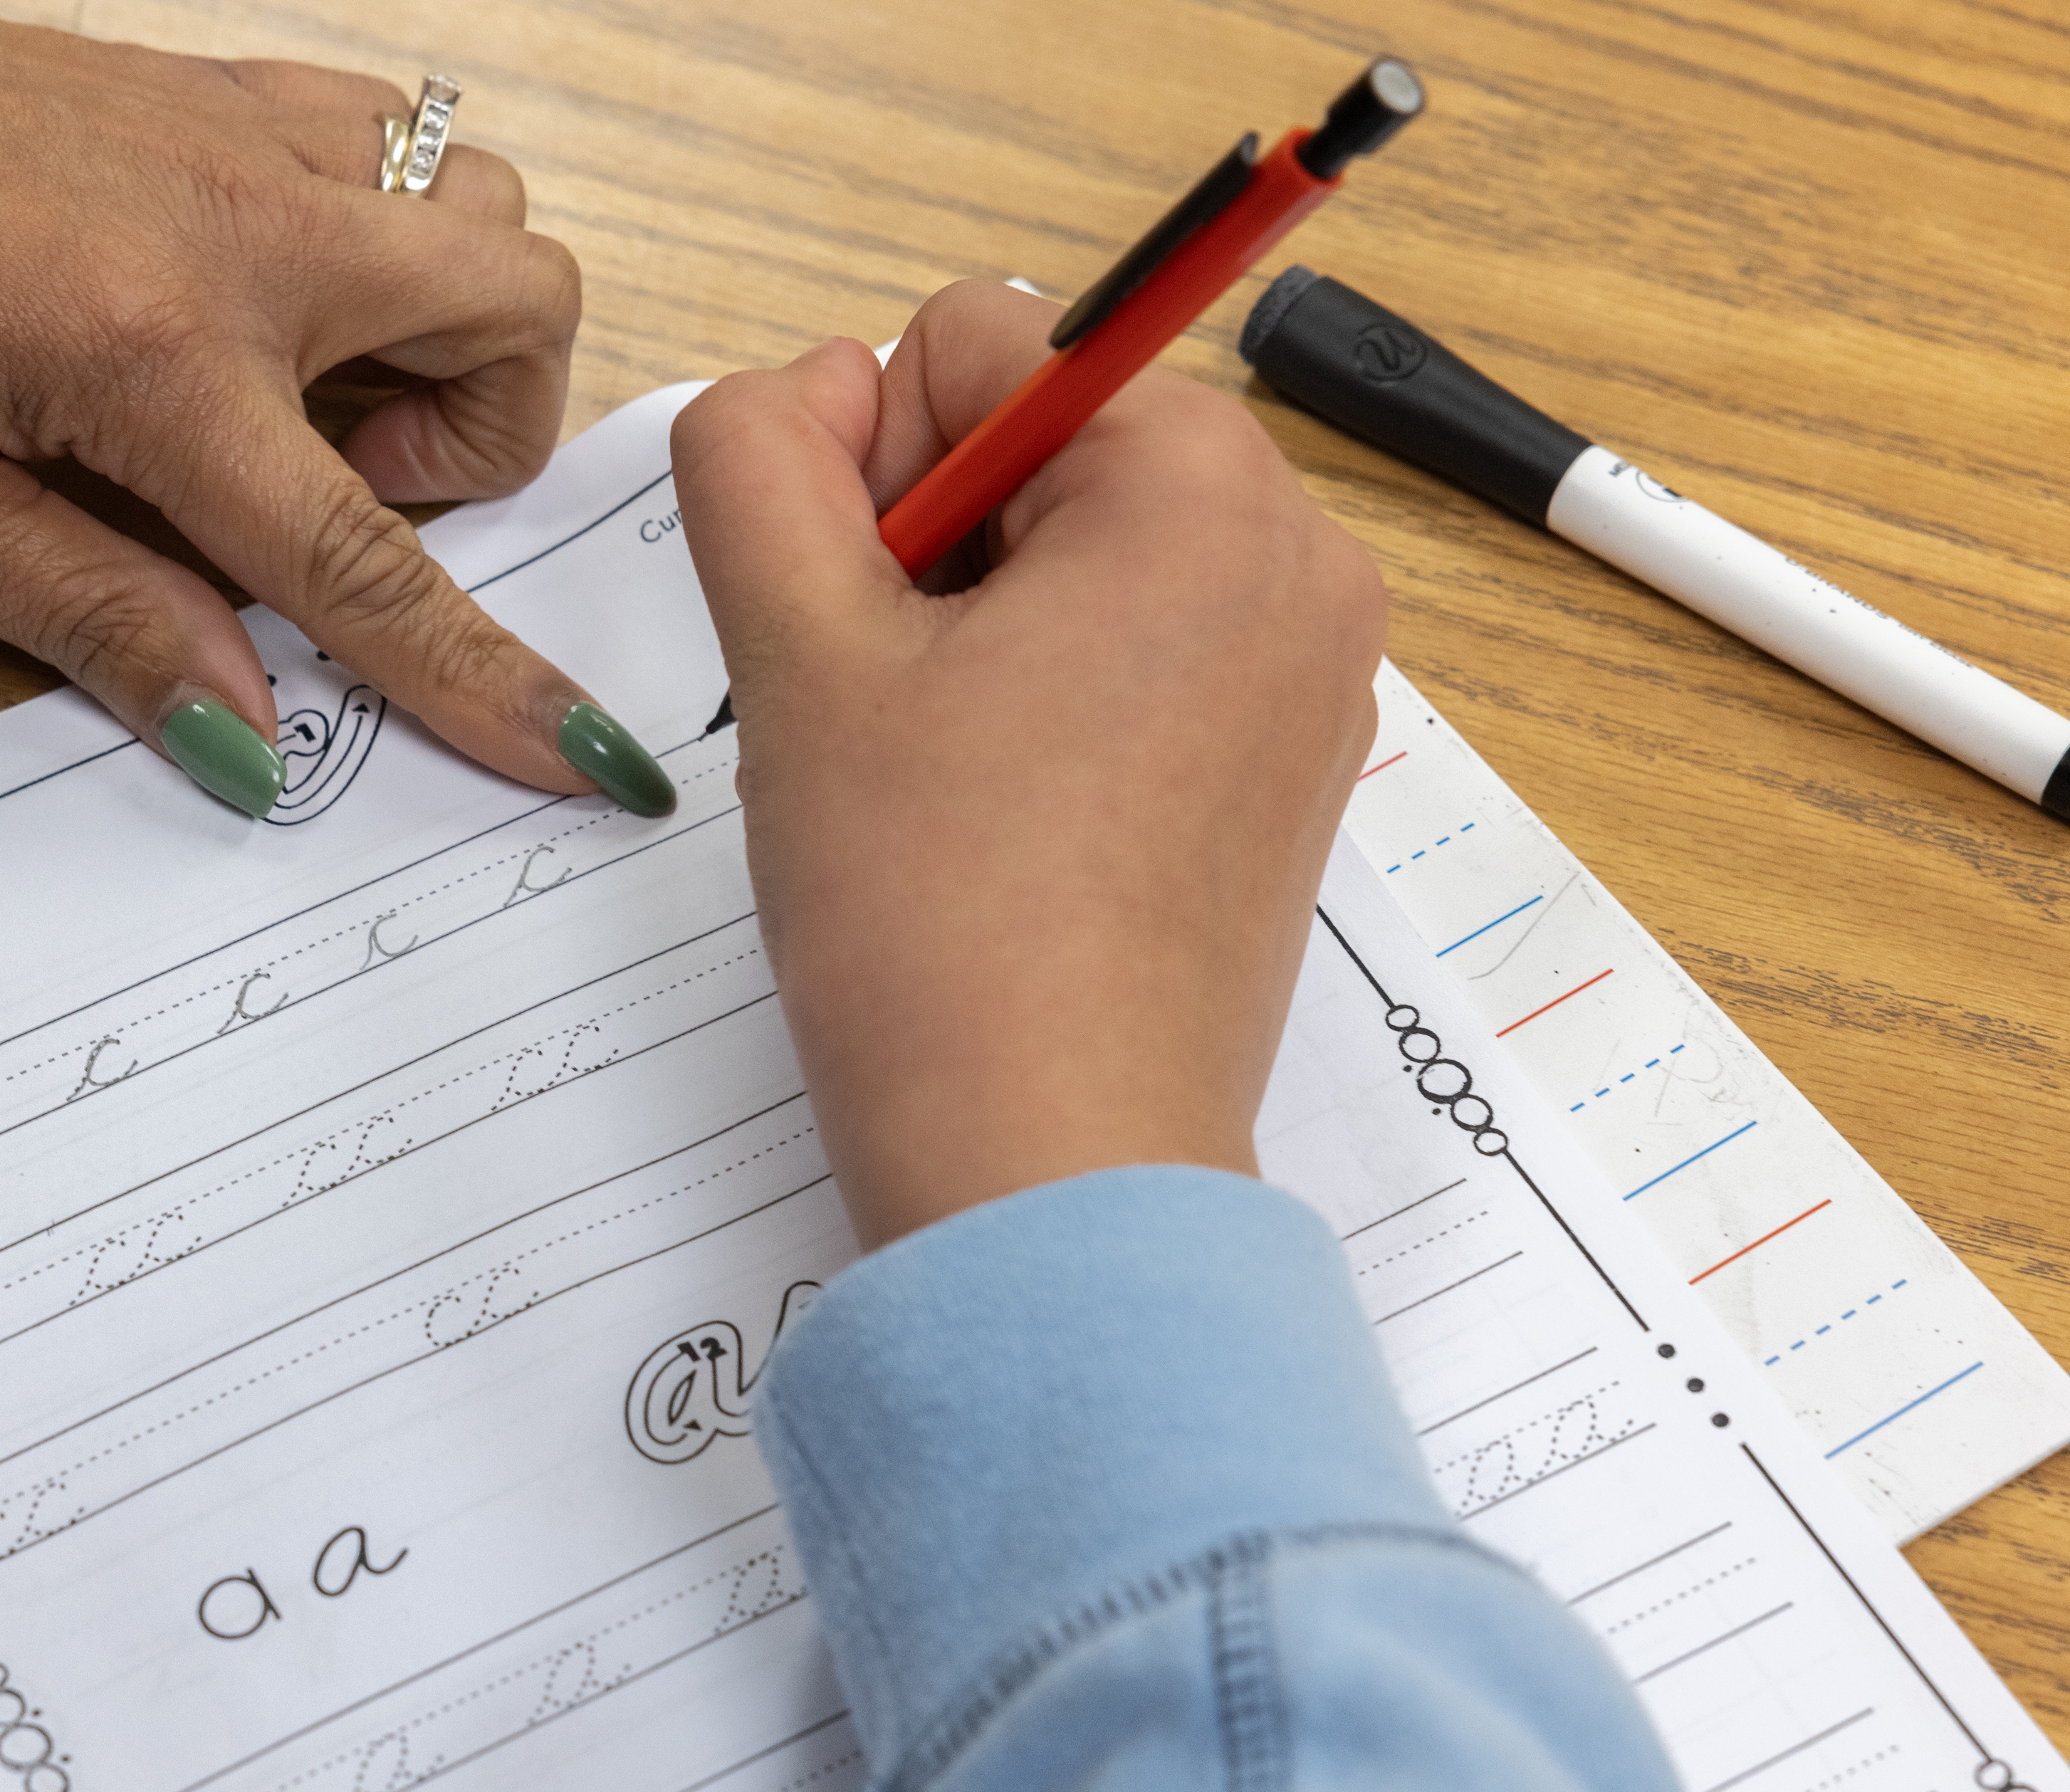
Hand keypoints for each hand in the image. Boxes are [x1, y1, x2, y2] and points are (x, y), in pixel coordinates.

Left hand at [0, 0, 672, 819]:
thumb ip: (87, 614)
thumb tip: (242, 729)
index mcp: (149, 355)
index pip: (367, 559)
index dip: (486, 676)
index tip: (590, 756)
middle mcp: (234, 224)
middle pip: (516, 314)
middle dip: (497, 439)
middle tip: (353, 491)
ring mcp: (233, 133)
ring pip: (481, 205)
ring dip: (457, 326)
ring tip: (318, 395)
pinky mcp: (205, 85)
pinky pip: (392, 139)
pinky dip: (390, 231)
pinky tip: (276, 298)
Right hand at [671, 280, 1386, 1250]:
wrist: (1052, 1171)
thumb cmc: (936, 923)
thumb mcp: (796, 653)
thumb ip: (756, 461)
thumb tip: (804, 394)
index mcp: (1198, 483)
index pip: (974, 343)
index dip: (873, 470)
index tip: (869, 628)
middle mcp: (1298, 552)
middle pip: (1044, 443)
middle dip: (938, 549)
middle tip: (899, 718)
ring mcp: (1314, 670)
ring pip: (1087, 554)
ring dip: (984, 630)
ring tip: (950, 780)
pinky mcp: (1293, 770)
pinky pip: (1150, 654)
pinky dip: (1058, 701)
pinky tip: (1008, 821)